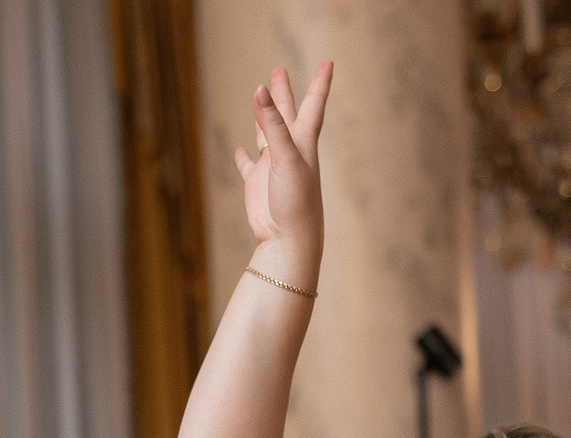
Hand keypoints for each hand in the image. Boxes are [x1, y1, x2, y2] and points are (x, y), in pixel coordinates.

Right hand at [236, 62, 330, 259]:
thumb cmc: (296, 203)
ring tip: (258, 98)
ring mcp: (273, 168)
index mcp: (304, 144)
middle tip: (278, 70)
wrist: (289, 243)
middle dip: (282, 92)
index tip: (329, 62)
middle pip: (286, 115)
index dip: (320, 83)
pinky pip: (249, 166)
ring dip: (263, 118)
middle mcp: (289, 153)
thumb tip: (259, 90)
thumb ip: (273, 125)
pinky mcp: (258, 185)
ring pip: (267, 135)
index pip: (313, 106)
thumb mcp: (285, 158)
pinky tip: (240, 150)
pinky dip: (244, 157)